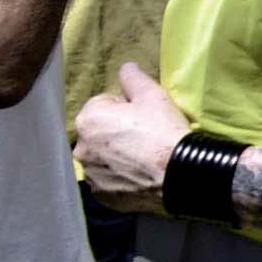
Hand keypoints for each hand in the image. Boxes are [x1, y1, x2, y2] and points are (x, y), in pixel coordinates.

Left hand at [70, 62, 186, 208]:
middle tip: (144, 136)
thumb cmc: (164, 130)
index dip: (125, 108)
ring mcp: (90, 175)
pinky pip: (108, 180)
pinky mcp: (102, 195)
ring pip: (103, 157)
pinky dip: (120, 177)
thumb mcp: (153, 95)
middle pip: (99, 133)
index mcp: (87, 120)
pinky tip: (139, 174)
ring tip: (143, 157)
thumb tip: (125, 66)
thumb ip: (133, 78)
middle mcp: (81, 148)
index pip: (103, 105)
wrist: (181, 174)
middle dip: (115, 132)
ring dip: (116, 155)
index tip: (144, 116)